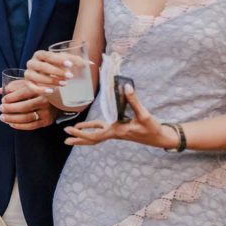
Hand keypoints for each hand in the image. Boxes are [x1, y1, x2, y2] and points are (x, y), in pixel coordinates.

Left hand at [0, 80, 57, 129]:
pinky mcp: (47, 121)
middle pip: (24, 107)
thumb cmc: (41, 89)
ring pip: (27, 118)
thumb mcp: (30, 84)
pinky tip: (11, 124)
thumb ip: (15, 86)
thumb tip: (0, 90)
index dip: (11, 97)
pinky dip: (19, 126)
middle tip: (1, 108)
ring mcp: (46, 112)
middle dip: (10, 109)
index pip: (23, 93)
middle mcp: (45, 101)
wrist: (61, 98)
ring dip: (12, 119)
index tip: (3, 100)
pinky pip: (31, 126)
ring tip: (3, 117)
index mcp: (40, 89)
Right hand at [25, 49, 81, 102]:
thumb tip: (91, 64)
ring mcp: (28, 73)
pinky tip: (51, 91)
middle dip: (57, 71)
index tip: (70, 65)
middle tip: (70, 76)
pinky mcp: (28, 83)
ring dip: (51, 80)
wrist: (43, 74)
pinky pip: (32, 87)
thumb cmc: (55, 66)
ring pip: (37, 76)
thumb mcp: (64, 61)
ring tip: (65, 84)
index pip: (48, 55)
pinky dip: (41, 89)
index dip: (58, 60)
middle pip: (42, 66)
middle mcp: (32, 62)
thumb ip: (76, 61)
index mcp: (40, 54)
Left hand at [62, 84, 176, 149]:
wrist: (160, 137)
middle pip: (93, 139)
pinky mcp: (120, 129)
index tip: (71, 130)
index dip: (82, 134)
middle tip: (65, 138)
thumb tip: (126, 86)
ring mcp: (116, 132)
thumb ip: (134, 100)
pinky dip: (93, 128)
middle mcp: (114, 133)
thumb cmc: (152, 128)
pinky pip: (102, 130)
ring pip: (96, 135)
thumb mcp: (143, 114)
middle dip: (79, 138)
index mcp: (117, 131)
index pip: (95, 136)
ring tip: (72, 131)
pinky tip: (88, 126)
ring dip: (84, 134)